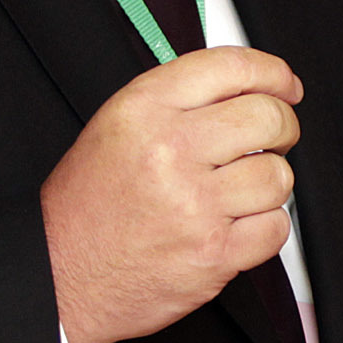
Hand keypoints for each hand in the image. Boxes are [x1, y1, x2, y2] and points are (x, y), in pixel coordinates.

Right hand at [42, 47, 301, 342]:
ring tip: (238, 191)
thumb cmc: (85, 206)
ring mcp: (194, 205)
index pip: (232, 68)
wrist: (57, 275)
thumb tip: (245, 87)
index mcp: (144, 110)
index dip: (272, 73)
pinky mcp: (213, 253)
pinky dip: (264, 227)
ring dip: (268, 184)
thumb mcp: (115, 127)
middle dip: (281, 127)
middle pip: (268, 117)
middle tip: (271, 139)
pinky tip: (235, 225)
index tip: (285, 85)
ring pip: (278, 175)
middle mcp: (170, 151)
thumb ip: (178, 101)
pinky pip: (275, 227)